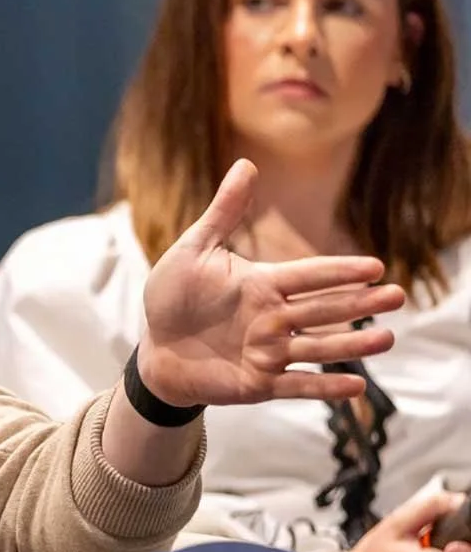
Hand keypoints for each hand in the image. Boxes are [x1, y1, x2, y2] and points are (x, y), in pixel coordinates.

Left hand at [136, 159, 404, 408]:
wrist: (155, 348)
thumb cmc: (173, 297)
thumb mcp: (194, 250)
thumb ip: (224, 212)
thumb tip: (246, 164)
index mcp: (263, 284)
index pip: (309, 275)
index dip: (339, 272)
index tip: (375, 267)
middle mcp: (274, 318)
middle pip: (323, 309)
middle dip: (359, 303)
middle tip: (396, 296)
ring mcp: (270, 351)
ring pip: (318, 347)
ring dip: (352, 345)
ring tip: (387, 339)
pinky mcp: (259, 383)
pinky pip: (297, 385)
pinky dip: (324, 387)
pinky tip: (355, 386)